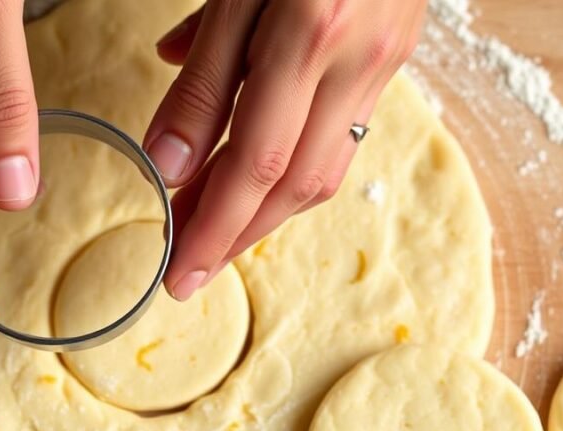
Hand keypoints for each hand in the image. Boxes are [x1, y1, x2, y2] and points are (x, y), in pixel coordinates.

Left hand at [144, 0, 426, 299]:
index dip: (215, 225)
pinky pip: (342, 139)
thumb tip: (169, 160)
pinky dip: (294, 177)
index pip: (256, 160)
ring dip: (267, 217)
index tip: (176, 270)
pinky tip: (253, 187)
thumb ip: (205, 69)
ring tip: (213, 237)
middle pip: (297, 184)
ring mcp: (384, 62)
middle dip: (238, 236)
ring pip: (326, 171)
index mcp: (311, 28)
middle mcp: (358, 56)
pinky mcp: (393, 61)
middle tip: (188, 270)